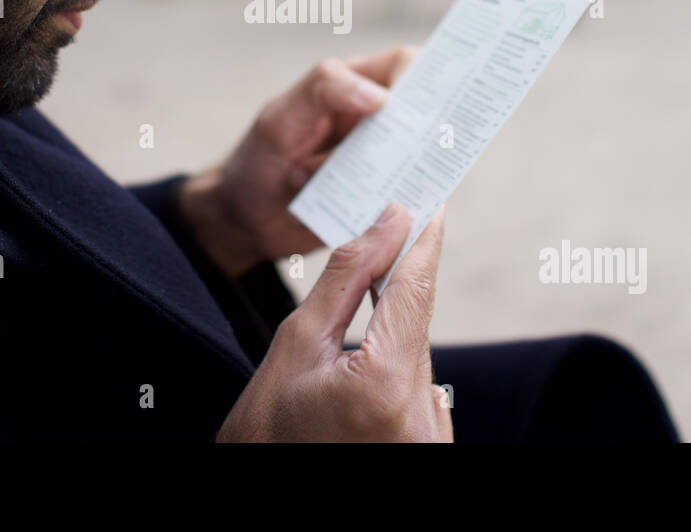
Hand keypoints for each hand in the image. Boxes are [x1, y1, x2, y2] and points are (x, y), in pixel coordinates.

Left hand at [179, 45, 419, 277]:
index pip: (405, 64)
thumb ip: (321, 91)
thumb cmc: (259, 158)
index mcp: (356, 85)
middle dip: (433, 127)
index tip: (421, 108)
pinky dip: (410, 202)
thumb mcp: (280, 119)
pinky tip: (395, 210)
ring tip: (401, 184)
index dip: (421, 78)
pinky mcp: (386, 198)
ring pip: (426, 155)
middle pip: (427, 110)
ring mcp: (385, 160)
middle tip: (430, 149)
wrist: (246, 221)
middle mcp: (378, 120)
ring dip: (420, 169)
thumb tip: (379, 96)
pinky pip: (413, 195)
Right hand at [216, 202, 450, 441]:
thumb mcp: (297, 340)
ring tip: (345, 353)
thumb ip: (349, 276)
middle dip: (397, 290)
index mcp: (382, 383)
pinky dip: (397, 375)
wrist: (258, 487)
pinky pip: (422, 393)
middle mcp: (417, 416)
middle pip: (418, 324)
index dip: (424, 241)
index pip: (415, 291)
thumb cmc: (265, 426)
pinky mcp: (429, 453)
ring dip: (393, 338)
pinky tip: (359, 383)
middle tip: (384, 246)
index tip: (433, 203)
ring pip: (419, 358)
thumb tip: (388, 223)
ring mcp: (428, 442)